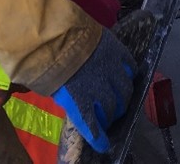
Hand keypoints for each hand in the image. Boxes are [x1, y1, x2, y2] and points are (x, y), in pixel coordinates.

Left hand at [51, 28, 135, 152]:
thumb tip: (76, 104)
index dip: (100, 139)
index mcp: (82, 104)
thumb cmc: (48, 63)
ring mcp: (112, 71)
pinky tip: (129, 77)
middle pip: (113, 109)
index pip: (94, 129)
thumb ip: (69, 99)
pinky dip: (131, 74)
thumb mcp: (54, 88)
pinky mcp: (117, 52)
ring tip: (121, 99)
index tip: (103, 144)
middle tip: (109, 115)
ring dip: (124, 98)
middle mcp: (101, 91)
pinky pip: (130, 67)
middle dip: (112, 115)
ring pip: (126, 91)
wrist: (56, 34)